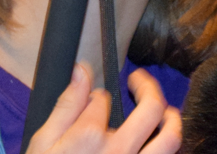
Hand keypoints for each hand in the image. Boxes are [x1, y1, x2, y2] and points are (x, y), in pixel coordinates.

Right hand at [26, 64, 181, 153]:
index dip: (97, 95)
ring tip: (165, 111)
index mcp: (90, 137)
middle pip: (151, 108)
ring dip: (173, 119)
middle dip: (147, 87)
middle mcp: (120, 151)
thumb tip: (81, 70)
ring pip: (171, 140)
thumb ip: (65, 106)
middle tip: (139, 81)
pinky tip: (160, 145)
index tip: (93, 101)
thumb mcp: (43, 143)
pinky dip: (167, 151)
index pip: (103, 100)